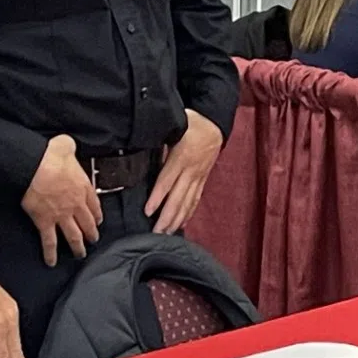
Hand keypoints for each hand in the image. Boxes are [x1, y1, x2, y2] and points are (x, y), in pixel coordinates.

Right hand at [22, 134, 101, 266]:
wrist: (36, 167)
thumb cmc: (50, 155)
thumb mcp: (66, 145)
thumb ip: (69, 146)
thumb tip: (67, 144)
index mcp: (83, 187)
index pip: (94, 204)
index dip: (97, 214)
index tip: (98, 220)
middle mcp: (76, 205)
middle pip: (87, 223)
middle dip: (91, 233)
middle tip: (93, 240)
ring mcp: (61, 216)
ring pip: (74, 236)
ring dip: (78, 247)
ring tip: (80, 254)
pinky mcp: (45, 222)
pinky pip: (49, 242)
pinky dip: (50, 253)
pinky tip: (51, 262)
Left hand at [144, 110, 223, 234]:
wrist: (216, 124)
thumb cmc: (191, 123)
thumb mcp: (175, 126)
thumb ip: (160, 139)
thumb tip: (142, 147)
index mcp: (181, 156)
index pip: (167, 180)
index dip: (158, 197)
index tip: (148, 211)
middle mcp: (191, 170)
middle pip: (178, 198)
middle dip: (167, 217)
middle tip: (156, 233)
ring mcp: (199, 177)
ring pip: (188, 202)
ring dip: (177, 219)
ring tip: (166, 233)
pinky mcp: (203, 180)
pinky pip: (195, 199)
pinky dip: (188, 213)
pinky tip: (182, 224)